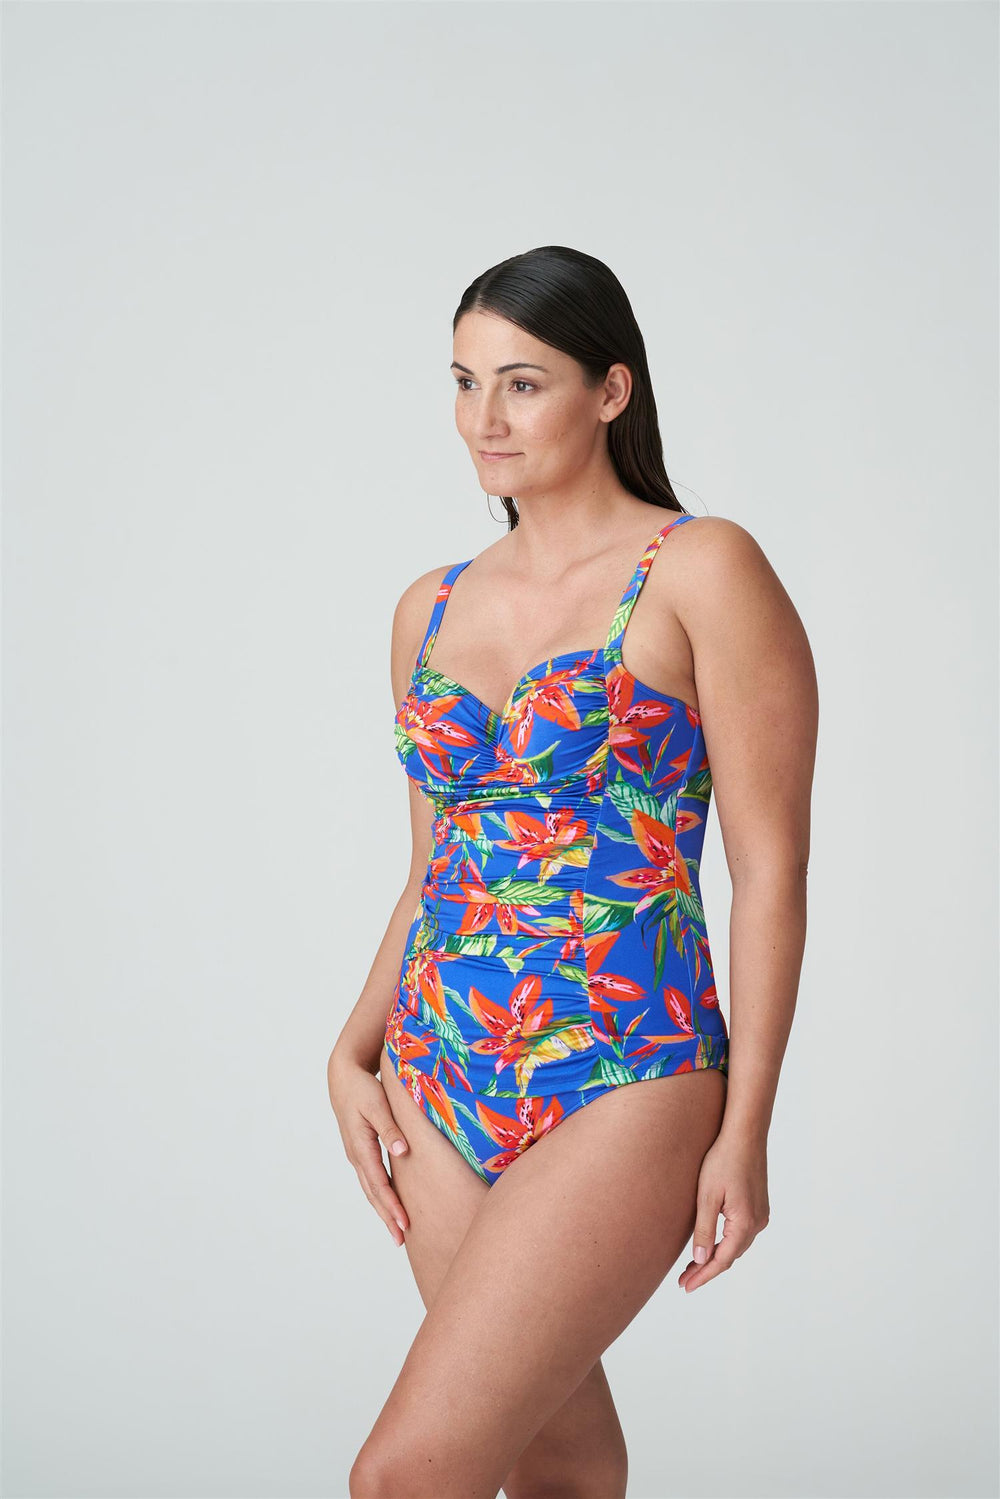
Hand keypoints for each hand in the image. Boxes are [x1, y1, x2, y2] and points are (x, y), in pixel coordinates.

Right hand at [327, 1052, 410, 1246]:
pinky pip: (371, 1178)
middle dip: (387, 1217)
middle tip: (401, 1240)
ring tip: (397, 1230)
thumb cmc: (362, 1087)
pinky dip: (380, 1194)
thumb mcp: (378, 1104)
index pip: (380, 1184)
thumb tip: (402, 1151)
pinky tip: (390, 1202)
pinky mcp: (361, 1149)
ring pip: (371, 1188)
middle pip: (373, 1193)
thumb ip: (391, 1128)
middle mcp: (357, 1156)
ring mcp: (357, 1154)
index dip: (393, 1206)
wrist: (343, 1076)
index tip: (405, 1225)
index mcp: (361, 1148)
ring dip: (383, 1209)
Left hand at [677, 1130, 769, 1292]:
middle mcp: (758, 1223)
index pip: (722, 1260)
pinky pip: (741, 1234)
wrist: (745, 1135)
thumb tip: (699, 1260)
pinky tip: (712, 1245)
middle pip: (730, 1256)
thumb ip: (704, 1230)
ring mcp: (761, 1216)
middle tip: (684, 1280)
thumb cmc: (723, 1160)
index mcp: (746, 1223)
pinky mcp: (758, 1207)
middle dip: (707, 1269)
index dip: (703, 1275)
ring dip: (716, 1257)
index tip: (685, 1287)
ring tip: (693, 1267)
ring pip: (736, 1246)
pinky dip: (725, 1243)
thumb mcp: (707, 1196)